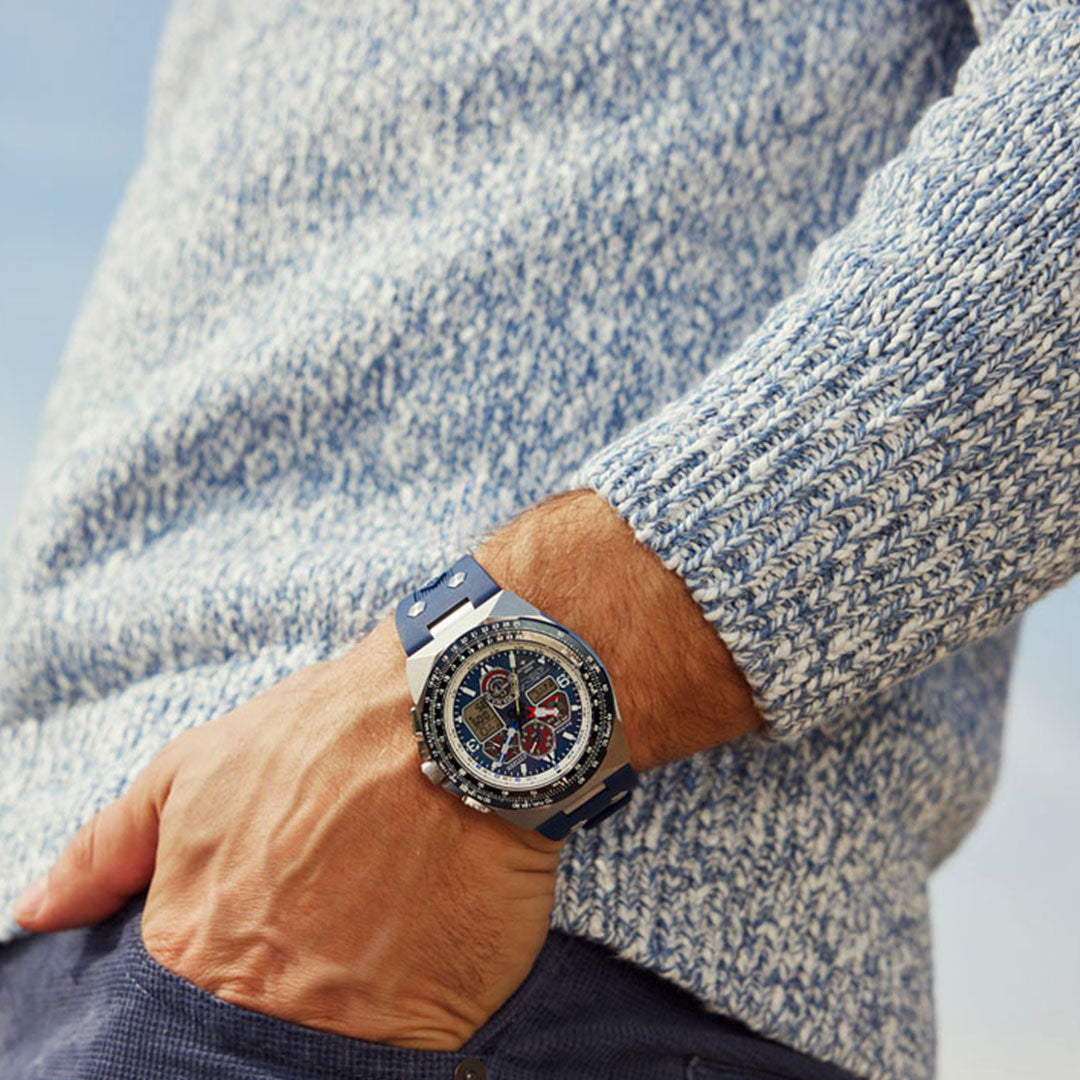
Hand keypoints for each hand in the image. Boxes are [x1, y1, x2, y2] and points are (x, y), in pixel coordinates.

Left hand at [11, 616, 563, 1049]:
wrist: (447, 713)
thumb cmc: (320, 733)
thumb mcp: (194, 769)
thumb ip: (110, 848)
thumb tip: (37, 913)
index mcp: (194, 943)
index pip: (175, 1011)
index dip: (224, 974)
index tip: (262, 943)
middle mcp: (262, 995)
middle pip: (255, 1034)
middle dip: (282, 992)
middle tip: (324, 935)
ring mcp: (349, 1018)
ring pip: (331, 1052)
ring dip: (347, 1010)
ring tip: (376, 937)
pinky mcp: (432, 1022)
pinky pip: (408, 1056)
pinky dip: (406, 1023)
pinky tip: (417, 956)